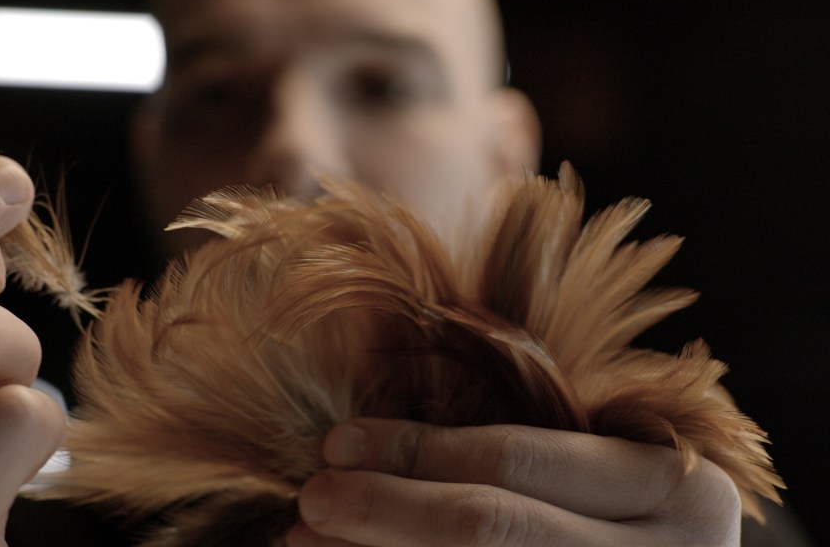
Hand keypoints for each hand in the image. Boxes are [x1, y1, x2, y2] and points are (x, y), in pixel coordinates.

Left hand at [288, 419, 741, 545]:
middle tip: (312, 496)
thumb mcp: (613, 466)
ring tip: (307, 543)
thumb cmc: (635, 514)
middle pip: (488, 529)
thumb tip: (373, 440)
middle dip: (384, 509)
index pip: (516, 460)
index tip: (337, 442)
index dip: (416, 451)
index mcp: (671, 486)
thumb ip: (534, 447)